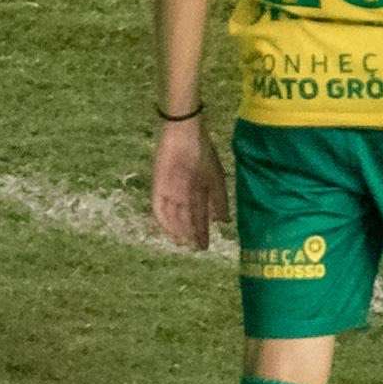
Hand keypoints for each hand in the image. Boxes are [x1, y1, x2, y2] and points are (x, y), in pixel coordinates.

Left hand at [150, 117, 228, 248]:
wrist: (186, 134)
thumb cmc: (204, 153)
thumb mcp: (216, 178)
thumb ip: (219, 200)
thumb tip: (224, 222)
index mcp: (198, 192)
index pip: (200, 217)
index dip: (202, 232)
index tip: (205, 248)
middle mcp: (184, 195)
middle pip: (185, 219)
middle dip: (189, 234)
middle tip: (193, 249)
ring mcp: (170, 191)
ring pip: (172, 216)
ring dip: (177, 230)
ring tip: (183, 242)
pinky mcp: (158, 186)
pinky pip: (158, 207)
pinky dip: (164, 220)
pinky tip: (170, 230)